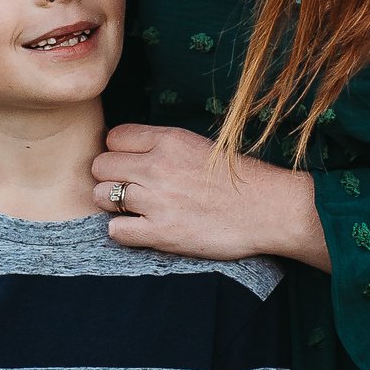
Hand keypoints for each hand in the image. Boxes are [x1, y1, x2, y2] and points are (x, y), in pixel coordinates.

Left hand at [88, 123, 329, 271]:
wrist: (270, 209)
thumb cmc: (238, 178)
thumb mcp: (198, 145)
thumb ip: (162, 145)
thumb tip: (127, 151)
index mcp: (168, 139)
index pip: (113, 137)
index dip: (119, 152)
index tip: (131, 164)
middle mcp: (158, 166)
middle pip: (100, 165)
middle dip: (110, 177)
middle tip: (129, 188)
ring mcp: (157, 200)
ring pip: (101, 196)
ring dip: (114, 204)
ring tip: (135, 209)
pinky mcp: (161, 233)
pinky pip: (115, 230)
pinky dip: (123, 231)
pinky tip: (141, 228)